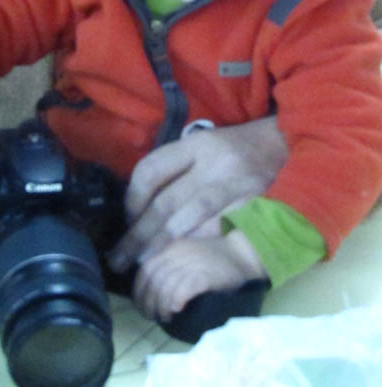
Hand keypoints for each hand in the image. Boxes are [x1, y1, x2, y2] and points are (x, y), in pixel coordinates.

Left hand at [108, 117, 286, 271]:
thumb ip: (176, 167)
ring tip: (144, 261)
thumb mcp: (203, 144)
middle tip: (121, 256)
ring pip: (189, 217)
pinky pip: (219, 227)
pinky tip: (183, 256)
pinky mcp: (253, 202)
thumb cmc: (235, 148)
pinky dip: (197, 242)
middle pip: (166, 201)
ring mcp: (234, 183)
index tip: (128, 219)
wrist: (284, 142)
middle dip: (139, 233)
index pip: (151, 170)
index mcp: (194, 145)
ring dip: (163, 242)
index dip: (132, 198)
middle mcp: (212, 162)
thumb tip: (140, 203)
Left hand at [133, 230, 266, 322]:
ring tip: (166, 317)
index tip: (142, 307)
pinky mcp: (206, 275)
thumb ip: (168, 268)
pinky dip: (177, 300)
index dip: (139, 292)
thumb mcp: (185, 257)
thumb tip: (148, 293)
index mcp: (170, 248)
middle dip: (148, 302)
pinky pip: (184, 288)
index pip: (144, 270)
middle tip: (154, 317)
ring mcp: (192, 263)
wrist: (243, 254)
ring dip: (161, 305)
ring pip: (165, 285)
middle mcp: (177, 253)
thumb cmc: (214, 260)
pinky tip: (178, 309)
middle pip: (152, 279)